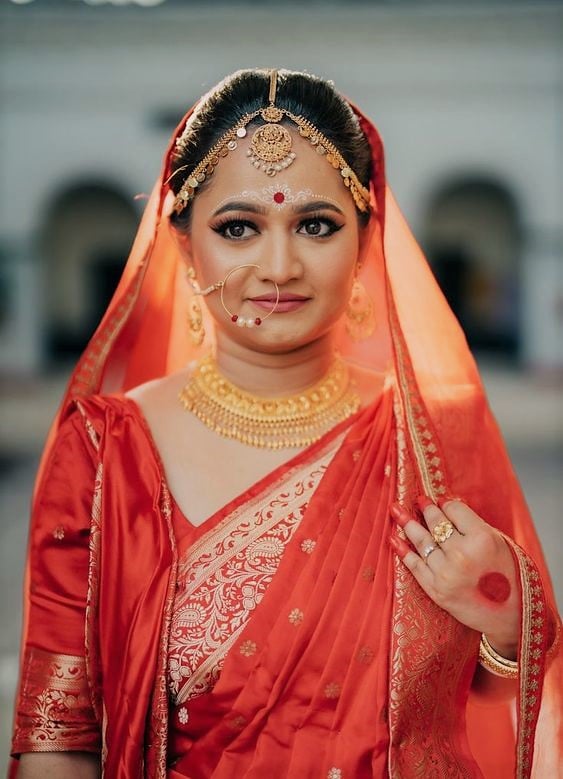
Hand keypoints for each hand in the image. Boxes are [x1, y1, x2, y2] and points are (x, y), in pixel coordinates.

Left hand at [389, 497, 519, 658]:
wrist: (511, 615)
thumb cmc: (509, 575)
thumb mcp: (500, 543)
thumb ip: (474, 525)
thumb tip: (448, 506)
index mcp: (482, 539)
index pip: (455, 511)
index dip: (447, 504)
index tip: (441, 502)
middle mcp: (461, 554)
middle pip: (436, 523)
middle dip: (426, 509)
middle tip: (418, 500)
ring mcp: (446, 573)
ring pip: (421, 541)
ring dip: (407, 524)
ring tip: (396, 510)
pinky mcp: (436, 590)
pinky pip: (414, 565)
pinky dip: (402, 550)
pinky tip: (393, 538)